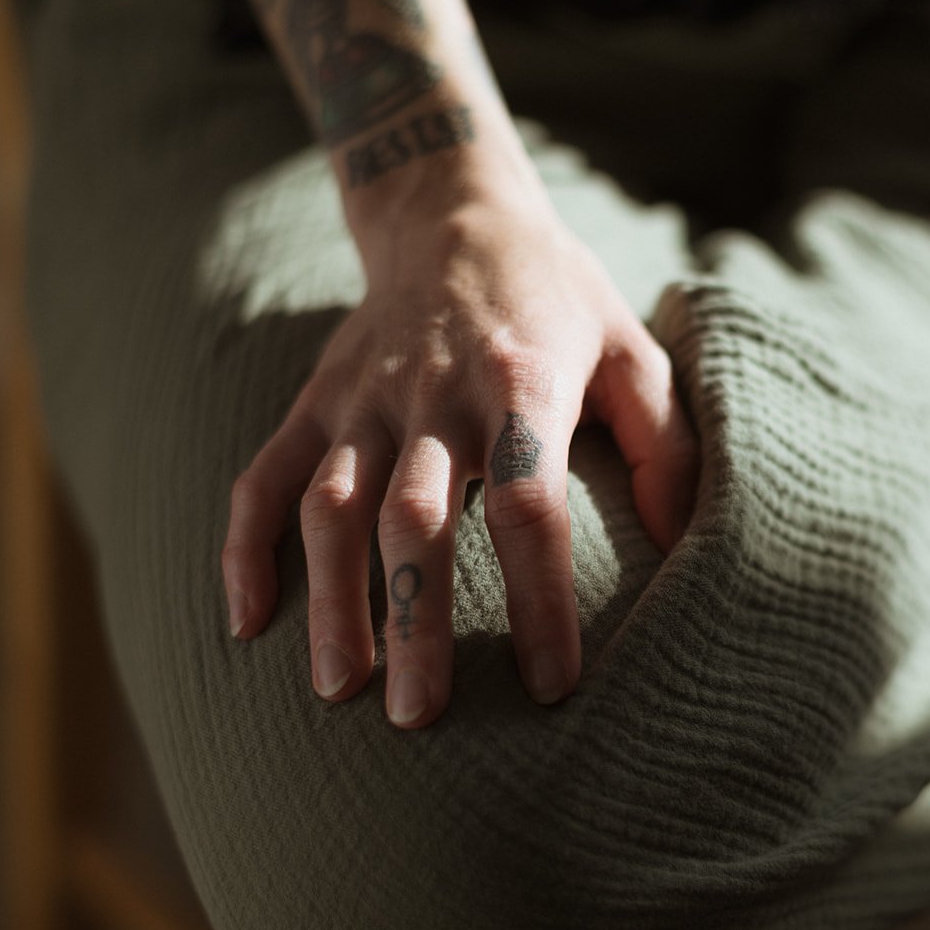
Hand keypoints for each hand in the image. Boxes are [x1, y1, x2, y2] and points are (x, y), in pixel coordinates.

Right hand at [221, 185, 698, 727]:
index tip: (552, 685)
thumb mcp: (632, 349)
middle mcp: (434, 394)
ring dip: (330, 600)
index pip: (529, 505)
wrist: (452, 213)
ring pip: (332, 506)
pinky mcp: (316, 400)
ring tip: (339, 690)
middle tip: (419, 716)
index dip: (540, 598)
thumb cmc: (557, 299)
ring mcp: (364, 398)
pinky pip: (265, 475)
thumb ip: (664, 444)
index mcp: (522, 383)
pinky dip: (246, 546)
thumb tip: (683, 544)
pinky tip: (246, 622)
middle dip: (414, 620)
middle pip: (416, 517)